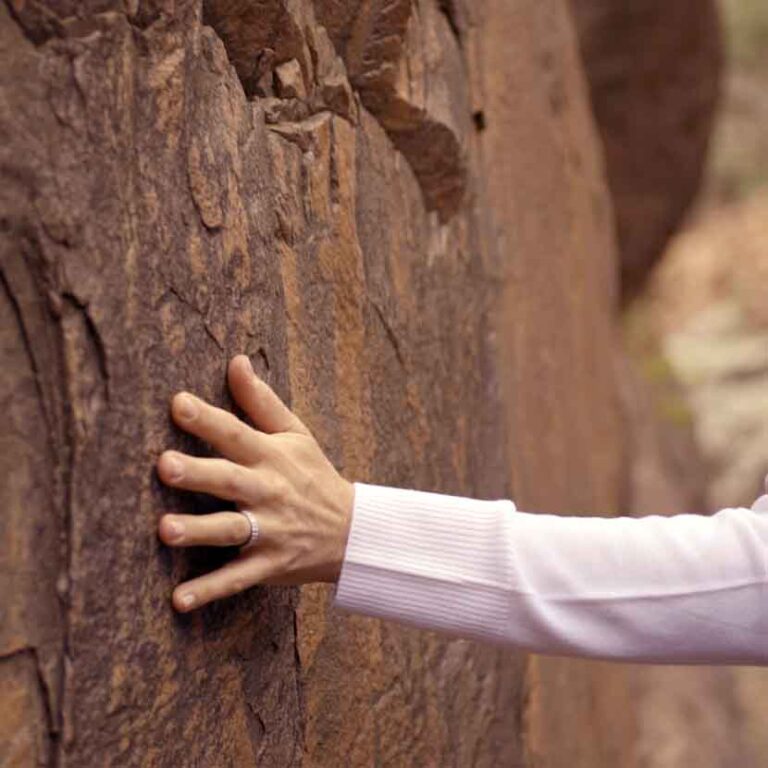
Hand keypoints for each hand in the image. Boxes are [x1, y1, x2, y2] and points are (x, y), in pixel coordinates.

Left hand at [156, 355, 354, 611]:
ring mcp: (269, 530)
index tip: (178, 404)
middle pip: (230, 480)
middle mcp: (268, 491)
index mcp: (272, 457)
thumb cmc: (313, 475)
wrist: (351, 530)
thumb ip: (261, 401)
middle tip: (164, 465)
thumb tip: (235, 360)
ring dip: (199, 531)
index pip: (237, 434)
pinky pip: (238, 578)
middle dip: (199, 473)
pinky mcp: (269, 564)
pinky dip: (211, 590)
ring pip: (231, 529)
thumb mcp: (296, 434)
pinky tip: (179, 600)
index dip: (209, 419)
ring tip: (165, 530)